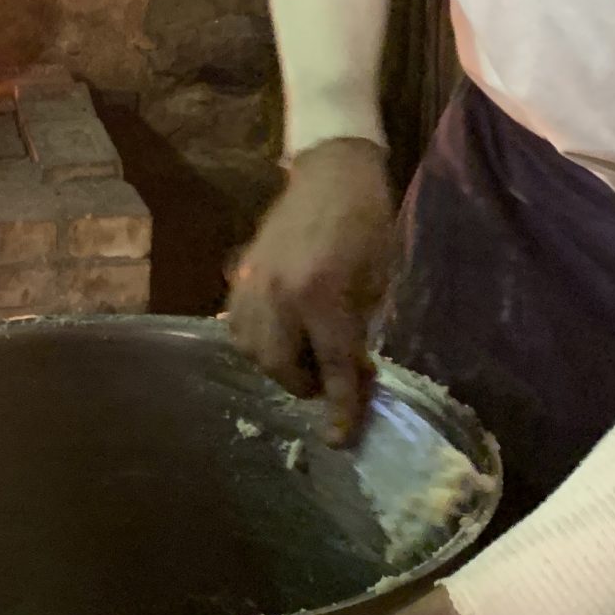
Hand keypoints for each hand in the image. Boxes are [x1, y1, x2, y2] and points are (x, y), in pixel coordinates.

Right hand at [227, 138, 396, 441]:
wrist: (332, 173)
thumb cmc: (367, 226)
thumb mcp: (376, 284)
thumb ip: (358, 332)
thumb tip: (351, 376)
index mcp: (323, 297)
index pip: (333, 369)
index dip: (341, 408)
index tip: (340, 440)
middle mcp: (280, 296)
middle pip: (281, 367)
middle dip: (306, 383)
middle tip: (329, 378)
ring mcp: (253, 284)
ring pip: (252, 351)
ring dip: (278, 364)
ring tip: (303, 355)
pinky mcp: (240, 274)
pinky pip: (237, 326)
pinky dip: (256, 341)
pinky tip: (277, 335)